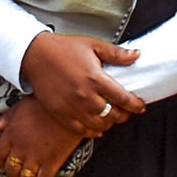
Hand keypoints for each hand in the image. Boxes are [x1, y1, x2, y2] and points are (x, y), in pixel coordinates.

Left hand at [0, 97, 78, 176]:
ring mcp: (35, 157)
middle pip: (11, 169)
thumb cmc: (46, 104)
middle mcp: (21, 148)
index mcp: (12, 134)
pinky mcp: (51, 162)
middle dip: (12, 176)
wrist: (68, 107)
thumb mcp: (21, 105)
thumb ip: (6, 118)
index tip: (2, 165)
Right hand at [18, 33, 144, 135]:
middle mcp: (85, 95)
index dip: (136, 105)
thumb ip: (116, 53)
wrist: (35, 55)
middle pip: (114, 115)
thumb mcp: (93, 45)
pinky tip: (97, 127)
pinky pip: (81, 131)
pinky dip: (92, 132)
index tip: (140, 106)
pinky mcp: (61, 114)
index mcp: (95, 78)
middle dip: (124, 115)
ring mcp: (72, 107)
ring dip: (109, 123)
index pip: (124, 98)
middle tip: (126, 111)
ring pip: (99, 126)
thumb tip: (136, 55)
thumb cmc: (63, 48)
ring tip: (112, 117)